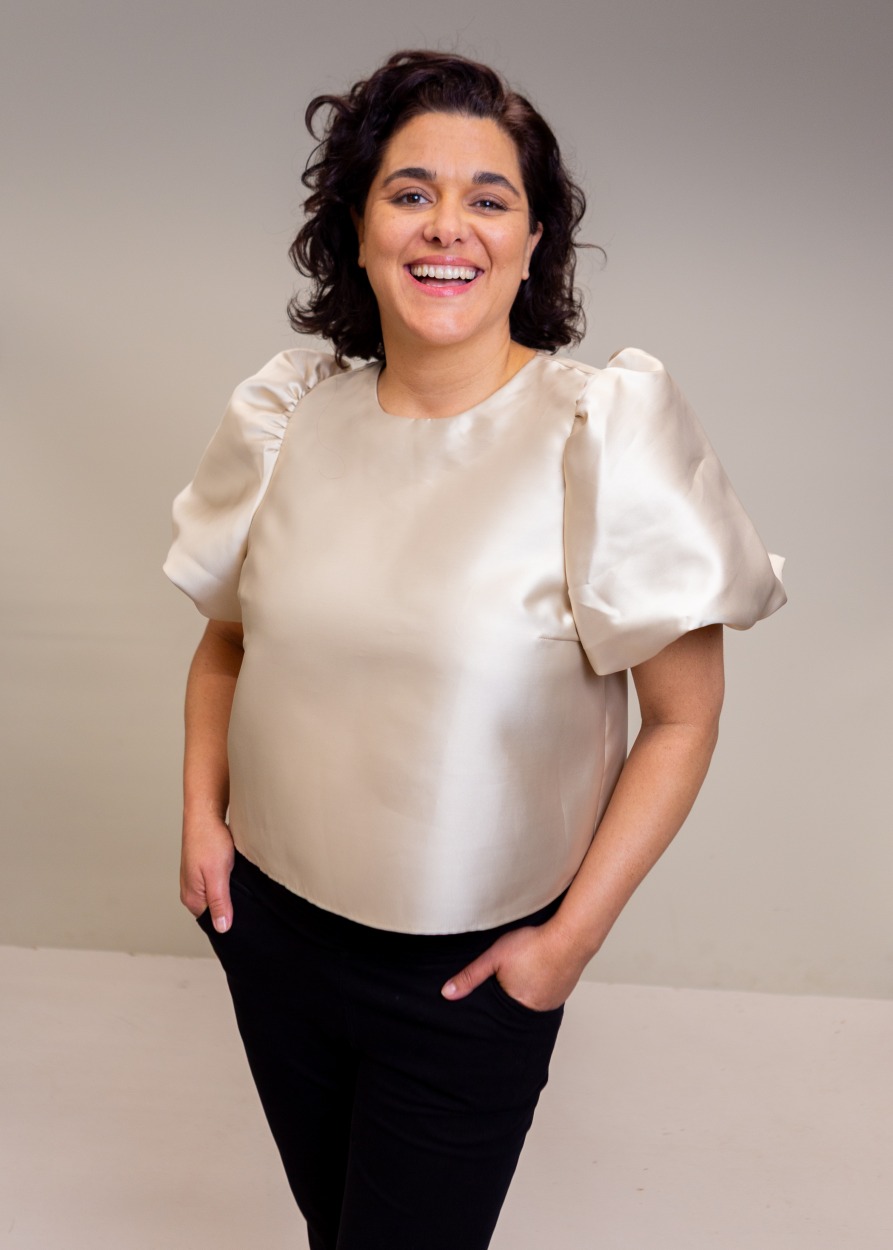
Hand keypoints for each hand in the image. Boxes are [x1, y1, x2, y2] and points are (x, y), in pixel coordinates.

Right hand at [180, 814, 234, 933]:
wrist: (205, 813)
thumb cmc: (208, 840)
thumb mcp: (217, 875)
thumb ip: (219, 902)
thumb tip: (221, 927)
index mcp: (192, 897)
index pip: (211, 922)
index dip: (228, 922)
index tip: (244, 919)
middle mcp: (192, 890)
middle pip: (214, 910)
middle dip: (230, 908)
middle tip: (248, 901)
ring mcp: (197, 879)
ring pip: (217, 895)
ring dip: (230, 893)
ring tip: (243, 887)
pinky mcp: (204, 869)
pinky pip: (218, 883)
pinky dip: (228, 882)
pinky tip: (237, 876)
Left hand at [441, 920, 586, 1012]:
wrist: (571, 936)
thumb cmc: (533, 944)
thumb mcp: (494, 957)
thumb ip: (471, 976)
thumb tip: (447, 993)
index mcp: (517, 1006)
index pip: (498, 1013)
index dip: (493, 1001)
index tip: (493, 991)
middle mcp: (537, 1010)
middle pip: (516, 1007)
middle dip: (510, 995)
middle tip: (510, 978)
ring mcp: (553, 1002)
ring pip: (533, 1000)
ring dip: (527, 990)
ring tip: (524, 972)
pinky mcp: (564, 992)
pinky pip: (548, 994)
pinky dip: (541, 985)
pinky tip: (539, 970)